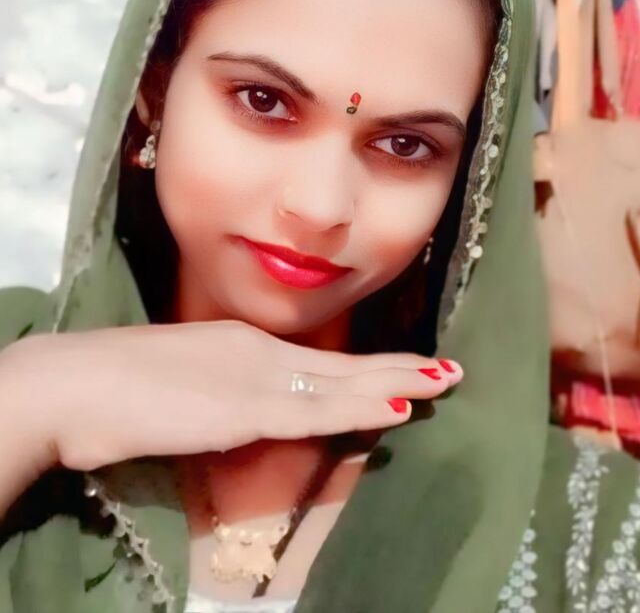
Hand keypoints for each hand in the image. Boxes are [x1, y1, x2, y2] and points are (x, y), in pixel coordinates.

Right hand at [3, 321, 462, 472]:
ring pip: (338, 385)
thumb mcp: (186, 384)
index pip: (320, 363)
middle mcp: (258, 354)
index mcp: (244, 347)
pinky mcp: (241, 407)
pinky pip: (311, 410)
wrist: (77, 382)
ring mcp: (253, 378)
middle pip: (341, 367)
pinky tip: (394, 407)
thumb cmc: (121, 387)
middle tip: (447, 369)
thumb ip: (223, 394)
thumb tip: (246, 409)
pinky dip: (356, 408)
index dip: (367, 369)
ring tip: (441, 382)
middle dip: (397, 370)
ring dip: (393, 385)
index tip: (406, 370)